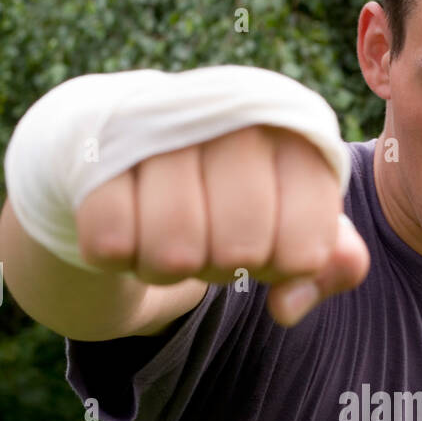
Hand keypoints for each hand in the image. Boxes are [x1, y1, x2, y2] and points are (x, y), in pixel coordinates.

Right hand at [73, 124, 369, 325]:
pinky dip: (117, 254)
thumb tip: (289, 304)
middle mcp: (234, 116)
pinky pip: (110, 242)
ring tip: (167, 233)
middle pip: (240, 252)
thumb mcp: (291, 217)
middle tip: (210, 238)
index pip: (305, 249)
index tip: (269, 241)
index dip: (283, 266)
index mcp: (296, 132)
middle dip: (223, 267)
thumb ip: (325, 260)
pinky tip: (126, 222)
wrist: (130, 137)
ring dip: (166, 267)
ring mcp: (163, 124)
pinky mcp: (95, 145)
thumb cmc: (228, 187)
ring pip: (175, 254)